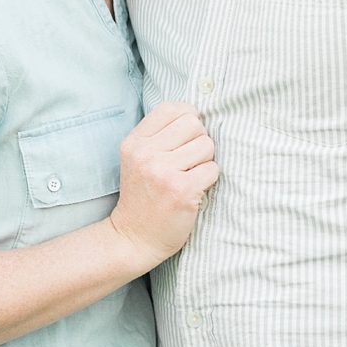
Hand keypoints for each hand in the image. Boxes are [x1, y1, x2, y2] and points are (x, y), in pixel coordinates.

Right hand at [106, 101, 219, 269]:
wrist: (133, 238)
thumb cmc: (142, 197)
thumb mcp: (136, 160)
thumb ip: (158, 136)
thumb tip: (196, 116)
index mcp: (134, 142)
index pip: (172, 108)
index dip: (188, 118)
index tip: (186, 137)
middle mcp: (145, 153)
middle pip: (194, 124)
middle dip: (199, 140)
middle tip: (189, 161)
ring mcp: (163, 172)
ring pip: (207, 145)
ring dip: (205, 161)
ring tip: (190, 176)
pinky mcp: (182, 190)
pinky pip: (213, 169)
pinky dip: (209, 179)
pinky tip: (195, 190)